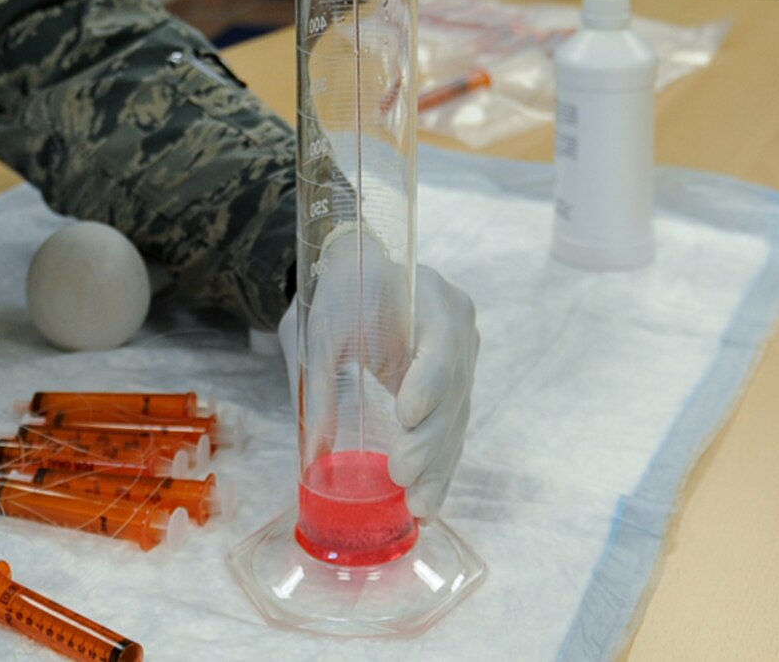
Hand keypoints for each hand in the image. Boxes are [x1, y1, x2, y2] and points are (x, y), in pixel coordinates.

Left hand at [276, 257, 477, 517]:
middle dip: (429, 441)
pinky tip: (427, 499)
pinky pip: (451, 427)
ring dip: (438, 466)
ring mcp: (462, 358)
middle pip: (452, 391)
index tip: (407, 415)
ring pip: (456, 418)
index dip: (428, 383)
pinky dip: (438, 463)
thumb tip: (315, 449)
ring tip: (420, 507)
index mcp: (431, 298)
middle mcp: (458, 327)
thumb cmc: (336, 294)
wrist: (358, 270)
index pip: (439, 345)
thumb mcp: (318, 328)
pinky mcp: (455, 385)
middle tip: (404, 477)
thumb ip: (318, 377)